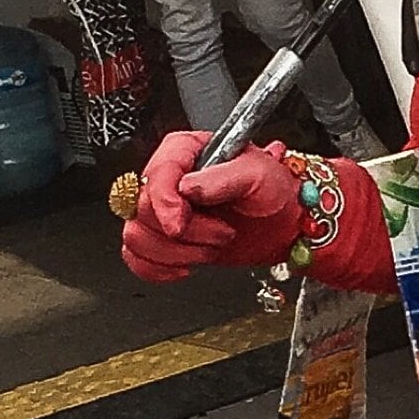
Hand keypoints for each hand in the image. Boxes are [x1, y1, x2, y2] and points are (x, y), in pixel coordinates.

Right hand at [121, 131, 303, 281]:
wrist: (283, 224)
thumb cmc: (275, 191)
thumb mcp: (260, 174)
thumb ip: (224, 176)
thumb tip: (187, 186)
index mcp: (188, 149)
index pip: (157, 172)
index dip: (164, 201)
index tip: (180, 222)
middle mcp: (170, 177)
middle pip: (143, 208)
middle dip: (185, 231)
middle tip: (221, 232)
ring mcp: (163, 209)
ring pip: (136, 236)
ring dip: (177, 252)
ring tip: (214, 244)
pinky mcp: (161, 237)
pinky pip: (135, 257)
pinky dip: (158, 268)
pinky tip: (186, 265)